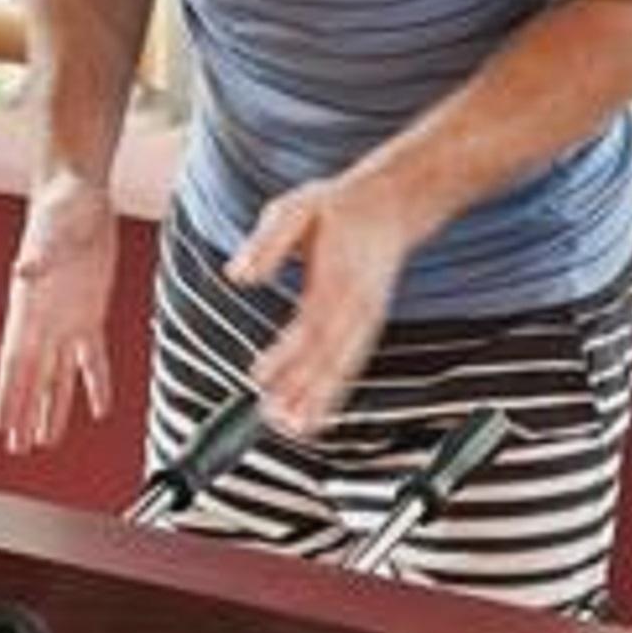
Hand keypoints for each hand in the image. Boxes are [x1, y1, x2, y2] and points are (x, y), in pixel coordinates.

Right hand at [0, 176, 117, 455]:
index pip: (16, 360)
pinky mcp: (91, 312)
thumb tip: (25, 271)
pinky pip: (92, 357)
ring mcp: (66, 318)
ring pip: (57, 375)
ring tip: (45, 440)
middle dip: (24, 413)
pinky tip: (97, 409)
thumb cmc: (61, 205)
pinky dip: (95, 383)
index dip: (8, 394)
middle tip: (17, 448)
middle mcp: (44, 320)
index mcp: (30, 305)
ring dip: (52, 408)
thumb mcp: (54, 227)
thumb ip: (42, 252)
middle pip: (32, 377)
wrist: (78, 192)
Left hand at [225, 167, 417, 440]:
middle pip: (330, 356)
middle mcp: (355, 304)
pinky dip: (336, 389)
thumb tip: (238, 276)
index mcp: (334, 277)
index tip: (259, 379)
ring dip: (322, 400)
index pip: (307, 324)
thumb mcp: (294, 210)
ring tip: (298, 429)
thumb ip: (266, 245)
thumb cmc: (337, 206)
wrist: (392, 203)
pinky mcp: (368, 324)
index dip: (285, 356)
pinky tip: (319, 412)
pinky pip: (352, 362)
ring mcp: (366, 317)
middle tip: (280, 423)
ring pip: (343, 366)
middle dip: (306, 393)